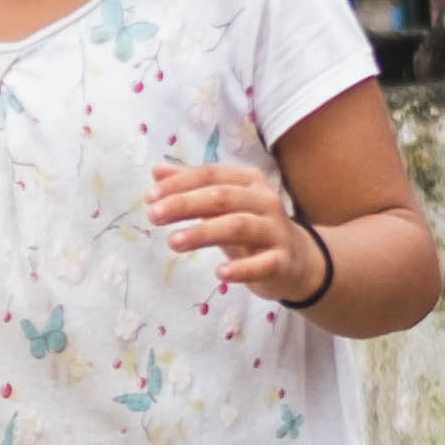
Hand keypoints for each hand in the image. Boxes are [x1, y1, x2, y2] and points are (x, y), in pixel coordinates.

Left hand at [148, 160, 328, 304]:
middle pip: (222, 197)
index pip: (210, 175)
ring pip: (238, 226)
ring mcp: (275, 230)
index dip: (179, 183)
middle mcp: (264, 200)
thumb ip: (191, 186)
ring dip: (203, 232)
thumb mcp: (221, 204)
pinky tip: (219, 274)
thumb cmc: (250, 226)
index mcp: (248, 181)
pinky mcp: (281, 261)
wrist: (295, 259)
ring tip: (173, 242)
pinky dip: (241, 269)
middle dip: (185, 204)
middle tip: (153, 215)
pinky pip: (262, 263)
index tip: (149, 196)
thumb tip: (157, 170)